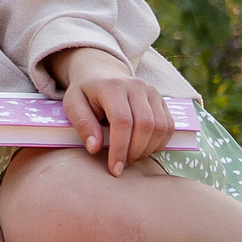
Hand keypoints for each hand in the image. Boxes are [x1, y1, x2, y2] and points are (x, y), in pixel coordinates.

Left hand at [48, 46, 172, 175]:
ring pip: (160, 127)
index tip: (114, 169)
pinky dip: (159, 143)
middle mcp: (136, 86)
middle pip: (145, 125)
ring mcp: (152, 92)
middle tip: (122, 164)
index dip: (120, 148)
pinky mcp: (161, 99)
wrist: (101, 72)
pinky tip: (143, 148)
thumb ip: (83, 125)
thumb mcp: (73, 104)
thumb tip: (95, 148)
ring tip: (131, 156)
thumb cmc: (86, 93)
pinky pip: (169, 126)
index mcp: (112, 86)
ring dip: (147, 149)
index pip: (122, 121)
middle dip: (134, 152)